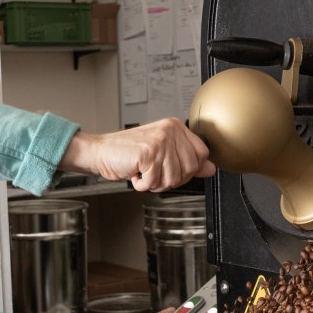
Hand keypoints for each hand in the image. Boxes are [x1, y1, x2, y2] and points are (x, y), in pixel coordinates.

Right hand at [63, 118, 216, 191]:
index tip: (170, 168)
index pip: (202, 155)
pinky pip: (154, 183)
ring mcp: (160, 141)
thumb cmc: (128, 153)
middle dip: (171, 179)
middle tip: (154, 172)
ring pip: (173, 179)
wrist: (100, 152)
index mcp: (176, 127)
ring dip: (155, 183)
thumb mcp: (162, 154)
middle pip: (190, 169)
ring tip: (143, 171)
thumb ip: (187, 160)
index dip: (188, 170)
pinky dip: (142, 185)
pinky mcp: (148, 153)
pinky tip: (135, 173)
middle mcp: (170, 131)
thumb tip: (211, 169)